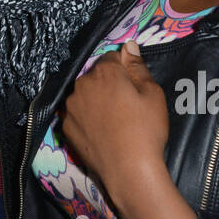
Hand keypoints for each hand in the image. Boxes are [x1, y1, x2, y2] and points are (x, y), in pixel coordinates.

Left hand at [62, 42, 196, 218]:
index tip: (134, 87)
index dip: (125, 70)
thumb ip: (138, 67)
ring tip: (114, 122)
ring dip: (96, 100)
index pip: (113, 58)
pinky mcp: (66, 127)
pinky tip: (102, 132)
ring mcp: (71, 107)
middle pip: (96, 76)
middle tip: (127, 107)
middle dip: (109, 85)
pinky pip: (77, 114)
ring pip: (85, 95)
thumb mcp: (152, 94)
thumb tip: (128, 46)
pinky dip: (87, 118)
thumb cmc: (146, 130)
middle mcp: (82, 84)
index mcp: (105, 72)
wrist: (129, 171)